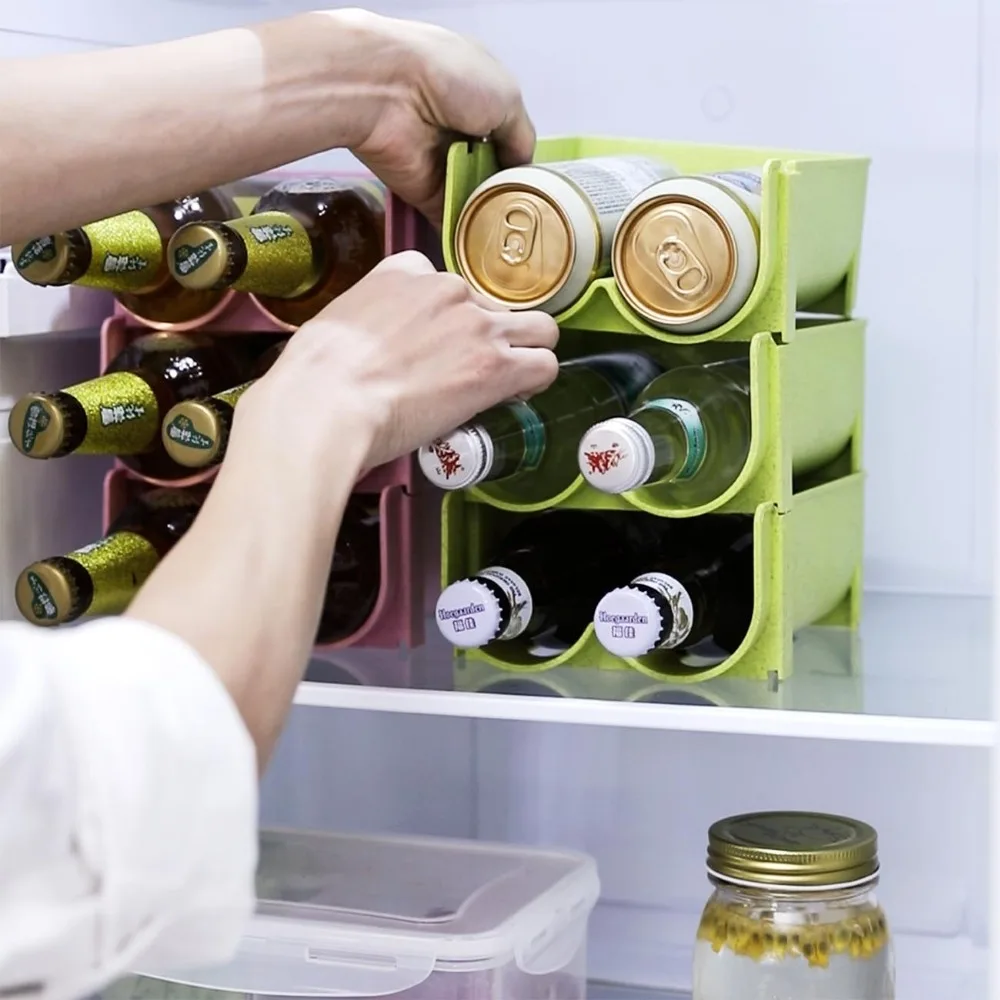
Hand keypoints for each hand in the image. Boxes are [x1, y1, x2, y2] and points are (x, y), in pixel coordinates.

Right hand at [238, 251, 558, 473]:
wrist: (326, 401)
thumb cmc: (318, 376)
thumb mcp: (340, 321)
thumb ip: (372, 322)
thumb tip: (376, 349)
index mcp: (407, 270)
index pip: (452, 287)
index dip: (453, 322)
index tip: (441, 348)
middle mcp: (449, 289)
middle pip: (498, 307)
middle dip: (494, 336)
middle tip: (474, 368)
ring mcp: (477, 326)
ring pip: (539, 329)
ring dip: (528, 353)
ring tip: (507, 382)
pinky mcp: (495, 365)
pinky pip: (544, 364)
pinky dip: (535, 382)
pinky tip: (513, 396)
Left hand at [323, 8, 535, 223]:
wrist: (387, 92)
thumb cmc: (452, 79)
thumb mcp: (507, 96)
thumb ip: (520, 137)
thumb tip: (521, 168)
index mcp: (481, 99)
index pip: (509, 139)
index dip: (521, 161)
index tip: (536, 186)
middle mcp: (460, 132)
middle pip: (493, 174)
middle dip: (509, 195)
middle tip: (528, 217)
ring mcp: (442, 166)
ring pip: (476, 201)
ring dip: (493, 219)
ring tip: (515, 238)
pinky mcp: (424, 194)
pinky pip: (452, 221)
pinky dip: (467, 237)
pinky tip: (489, 253)